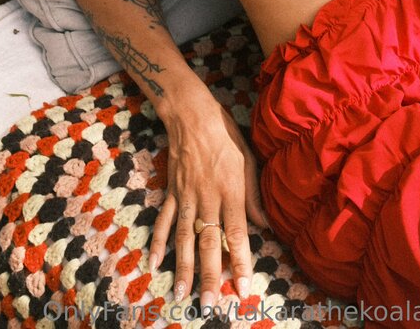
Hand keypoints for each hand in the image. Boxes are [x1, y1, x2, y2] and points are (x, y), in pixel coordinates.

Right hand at [149, 92, 268, 314]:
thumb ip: (254, 196)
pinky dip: (159, 241)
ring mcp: (186, 196)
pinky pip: (165, 220)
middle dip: (209, 276)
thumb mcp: (248, 160)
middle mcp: (207, 197)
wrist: (191, 114)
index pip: (236, 234)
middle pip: (208, 242)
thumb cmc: (225, 135)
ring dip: (182, 268)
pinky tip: (154, 263)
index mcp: (231, 190)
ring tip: (180, 295)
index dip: (240, 262)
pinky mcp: (172, 191)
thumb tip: (265, 226)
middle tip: (209, 305)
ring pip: (184, 238)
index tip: (243, 289)